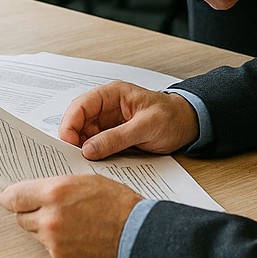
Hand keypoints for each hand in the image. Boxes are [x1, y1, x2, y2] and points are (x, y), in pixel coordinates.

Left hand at [0, 175, 141, 257]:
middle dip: (29, 212)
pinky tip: (76, 237)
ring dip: (43, 228)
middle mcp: (49, 217)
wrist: (138, 233)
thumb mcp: (83, 181)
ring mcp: (54, 240)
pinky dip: (57, 243)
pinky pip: (48, 248)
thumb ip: (54, 186)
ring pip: (34, 233)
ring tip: (68, 222)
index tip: (6, 199)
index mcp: (54, 192)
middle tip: (46, 209)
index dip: (8, 198)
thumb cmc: (116, 203)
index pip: (13, 196)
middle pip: (20, 217)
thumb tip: (33, 191)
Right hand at [58, 80, 198, 159]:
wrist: (189, 125)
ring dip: (83, 148)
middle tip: (74, 157)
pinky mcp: (114, 135)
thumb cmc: (172, 118)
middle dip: (74, 138)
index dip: (70, 124)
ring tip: (84, 162)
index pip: (80, 106)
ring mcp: (109, 121)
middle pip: (78, 121)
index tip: (67, 143)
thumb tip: (89, 149)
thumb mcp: (145, 127)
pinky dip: (94, 153)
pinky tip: (95, 162)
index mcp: (112, 94)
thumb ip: (116, 138)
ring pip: (85, 134)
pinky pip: (97, 144)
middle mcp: (106, 107)